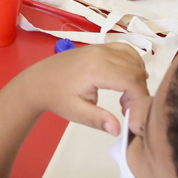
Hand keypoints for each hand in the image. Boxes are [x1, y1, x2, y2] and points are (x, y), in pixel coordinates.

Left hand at [19, 42, 149, 135]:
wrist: (39, 80)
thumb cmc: (57, 97)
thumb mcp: (76, 112)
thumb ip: (98, 120)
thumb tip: (118, 130)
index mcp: (96, 69)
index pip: (131, 79)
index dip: (138, 97)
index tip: (130, 112)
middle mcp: (101, 54)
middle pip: (134, 69)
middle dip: (139, 89)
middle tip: (126, 107)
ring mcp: (100, 48)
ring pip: (133, 57)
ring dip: (137, 76)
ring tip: (125, 95)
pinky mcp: (99, 47)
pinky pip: (125, 49)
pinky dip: (133, 63)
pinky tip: (128, 78)